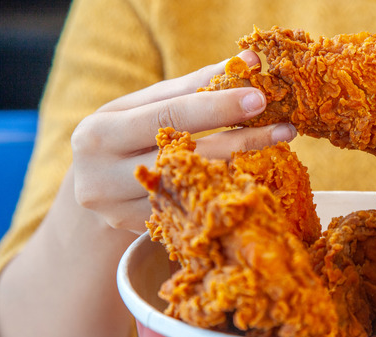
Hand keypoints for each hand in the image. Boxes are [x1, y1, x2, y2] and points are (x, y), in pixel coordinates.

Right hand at [70, 50, 296, 232]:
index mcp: (99, 134)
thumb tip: (249, 63)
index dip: (216, 107)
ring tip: (278, 148)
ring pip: (195, 189)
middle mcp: (103, 178)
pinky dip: (227, 192)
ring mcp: (121, 214)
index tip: (258, 98)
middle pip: (186, 157)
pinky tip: (256, 177)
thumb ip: (195, 85)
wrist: (92, 189)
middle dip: (240, 139)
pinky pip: (194, 211)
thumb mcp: (146, 107)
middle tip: (283, 127)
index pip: (167, 116)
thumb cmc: (124, 136)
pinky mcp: (142, 234)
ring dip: (242, 167)